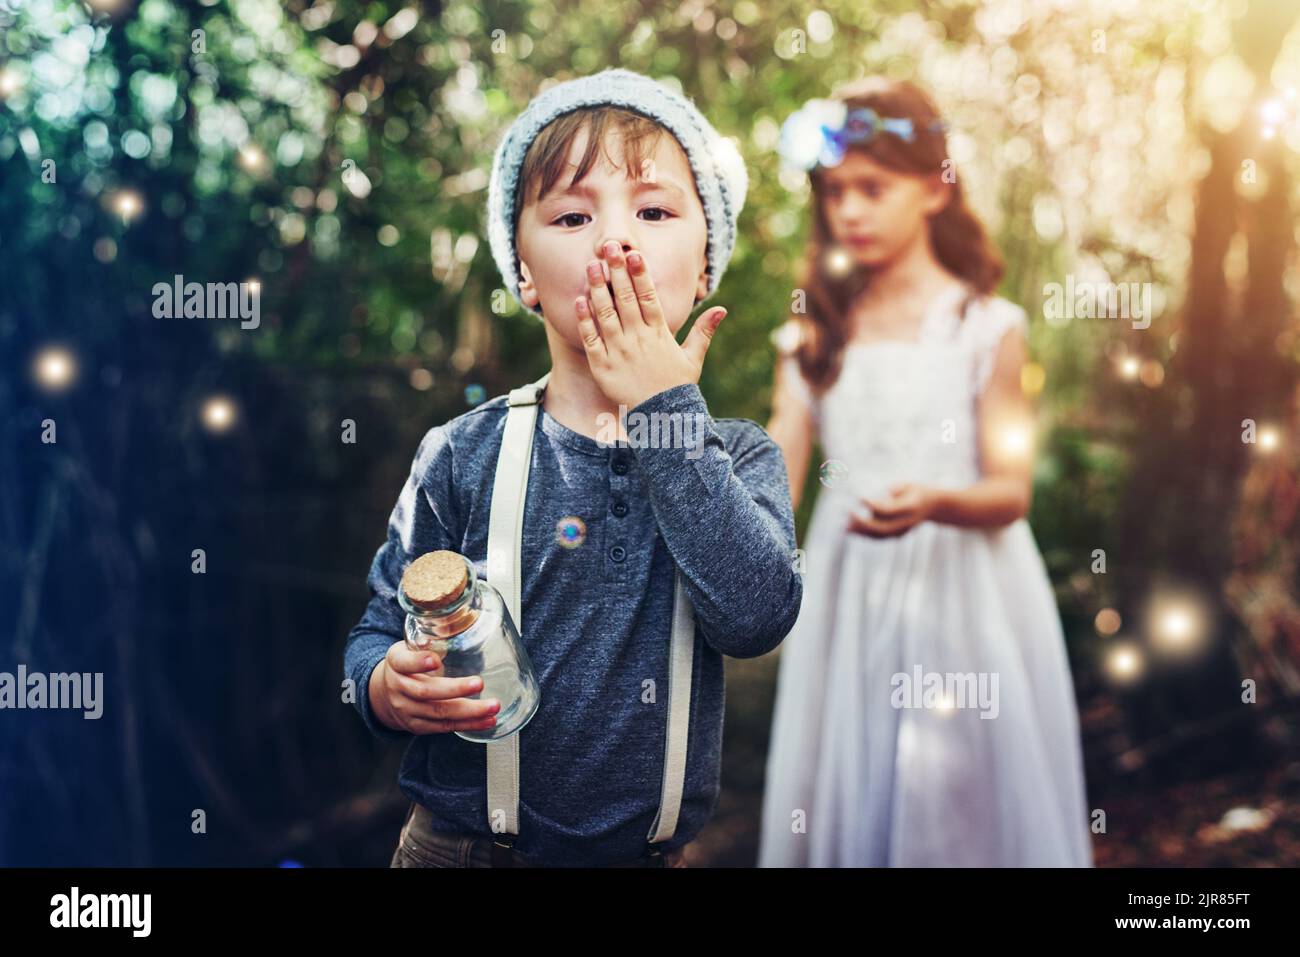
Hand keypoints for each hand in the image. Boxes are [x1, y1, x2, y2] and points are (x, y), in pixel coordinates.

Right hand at [370, 642, 499, 734]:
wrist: (384, 694)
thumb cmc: (406, 665)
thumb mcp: (409, 647)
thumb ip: (429, 639)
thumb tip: (457, 622)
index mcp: (396, 663)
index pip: (404, 663)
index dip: (419, 662)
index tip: (435, 659)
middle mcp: (399, 688)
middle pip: (426, 691)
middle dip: (455, 689)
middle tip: (479, 683)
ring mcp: (408, 710)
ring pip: (439, 713)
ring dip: (469, 711)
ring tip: (492, 706)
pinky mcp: (418, 726)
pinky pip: (445, 727)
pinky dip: (469, 724)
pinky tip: (488, 720)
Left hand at [575, 240, 726, 409]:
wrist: (661, 419)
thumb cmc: (676, 386)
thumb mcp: (694, 358)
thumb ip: (704, 331)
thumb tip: (722, 309)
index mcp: (659, 333)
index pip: (648, 297)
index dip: (640, 274)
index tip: (634, 253)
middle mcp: (638, 339)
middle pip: (625, 298)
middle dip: (617, 271)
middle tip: (609, 246)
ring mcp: (619, 352)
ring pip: (605, 314)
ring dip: (598, 288)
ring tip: (592, 265)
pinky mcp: (602, 367)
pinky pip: (591, 339)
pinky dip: (585, 321)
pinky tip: (579, 301)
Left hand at [846, 482, 935, 537]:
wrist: (934, 506)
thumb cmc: (916, 491)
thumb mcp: (908, 485)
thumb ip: (895, 489)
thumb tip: (882, 494)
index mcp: (910, 507)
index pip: (888, 509)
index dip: (872, 504)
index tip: (859, 497)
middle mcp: (907, 522)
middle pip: (882, 527)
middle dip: (863, 523)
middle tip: (848, 513)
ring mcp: (903, 531)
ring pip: (880, 535)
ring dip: (861, 532)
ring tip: (844, 526)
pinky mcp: (899, 535)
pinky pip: (880, 537)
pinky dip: (865, 534)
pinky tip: (851, 530)